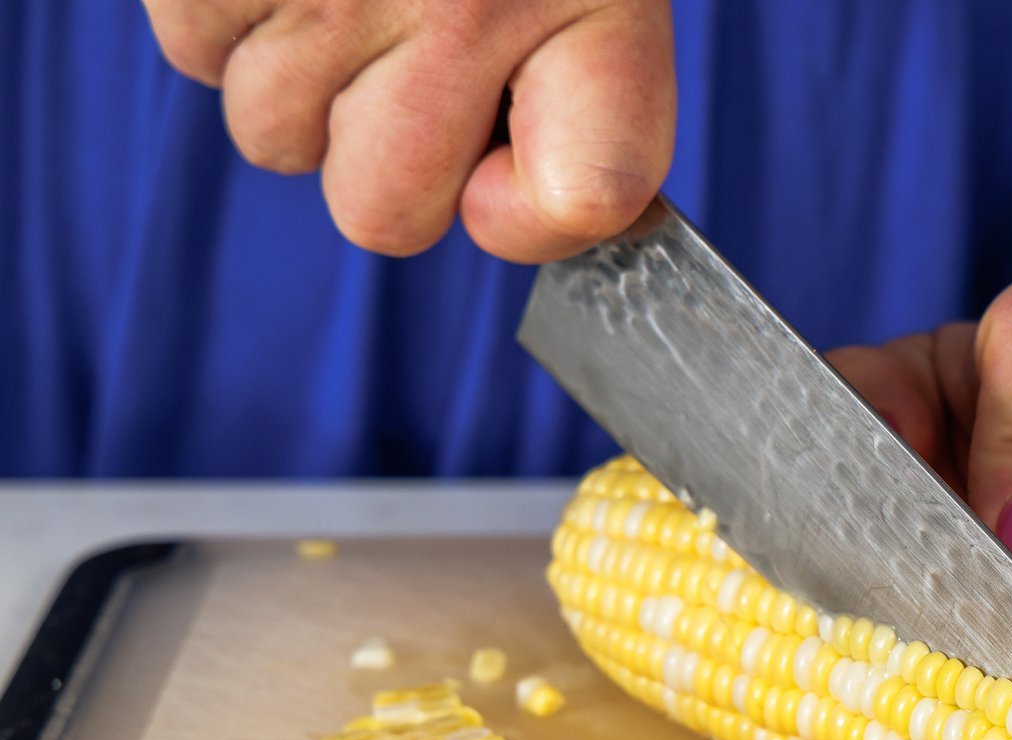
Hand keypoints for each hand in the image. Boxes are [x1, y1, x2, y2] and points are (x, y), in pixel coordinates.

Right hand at [142, 0, 674, 261]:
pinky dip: (230, 14)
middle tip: (408, 57)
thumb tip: (504, 211)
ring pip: (275, 137)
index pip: (581, 196)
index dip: (532, 216)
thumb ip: (582, 93)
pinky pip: (198, 56)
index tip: (509, 179)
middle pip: (383, 213)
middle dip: (385, 163)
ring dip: (300, 78)